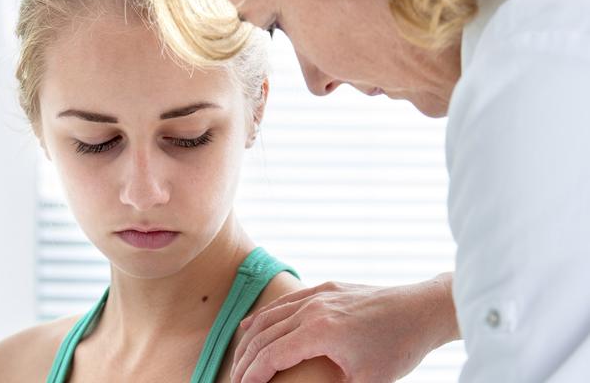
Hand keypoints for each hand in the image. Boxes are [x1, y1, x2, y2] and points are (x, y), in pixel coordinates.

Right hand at [230, 273, 458, 382]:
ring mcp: (319, 293)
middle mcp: (313, 307)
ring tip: (241, 359)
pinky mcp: (326, 287)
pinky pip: (286, 301)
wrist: (422, 310)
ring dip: (251, 337)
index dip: (252, 375)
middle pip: (263, 334)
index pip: (271, 354)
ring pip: (270, 314)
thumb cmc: (399, 347)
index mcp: (320, 331)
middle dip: (245, 360)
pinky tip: (257, 326)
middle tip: (237, 380)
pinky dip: (266, 316)